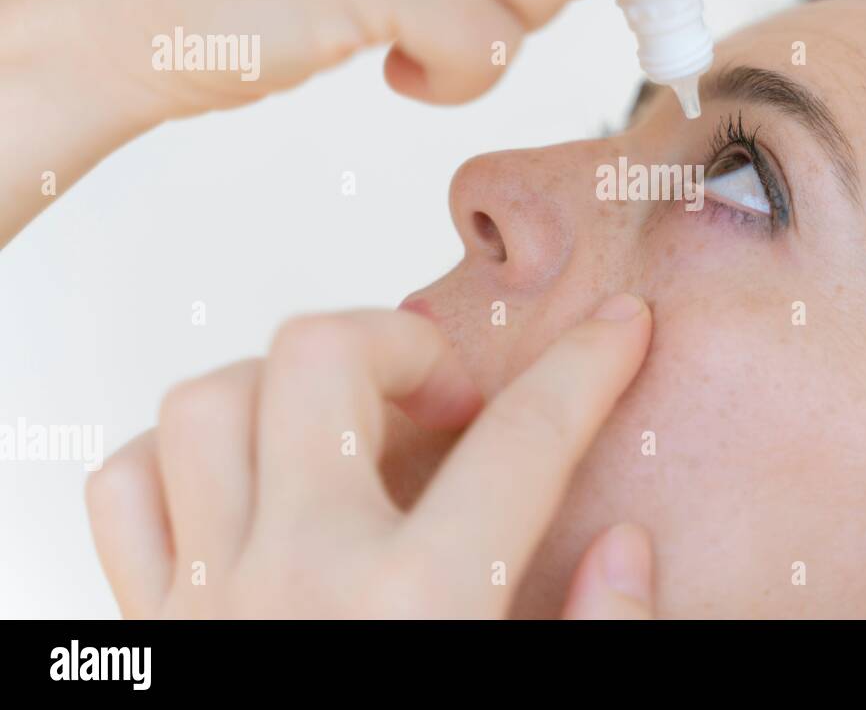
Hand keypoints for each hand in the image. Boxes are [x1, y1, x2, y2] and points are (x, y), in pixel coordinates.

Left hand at [85, 293, 655, 617]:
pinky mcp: (146, 632)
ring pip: (208, 403)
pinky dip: (186, 457)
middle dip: (403, 342)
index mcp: (419, 612)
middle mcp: (300, 583)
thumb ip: (600, 642)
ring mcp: (206, 602)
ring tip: (352, 426)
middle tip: (450, 395)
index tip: (619, 331)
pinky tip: (254, 485)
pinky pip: (131, 489)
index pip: (525, 441)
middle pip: (323, 360)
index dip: (588, 368)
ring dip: (286, 387)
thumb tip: (626, 545)